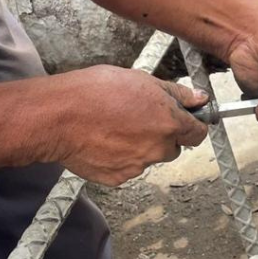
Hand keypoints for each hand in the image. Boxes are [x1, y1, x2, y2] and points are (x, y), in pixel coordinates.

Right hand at [42, 66, 208, 185]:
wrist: (58, 117)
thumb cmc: (95, 92)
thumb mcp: (141, 80)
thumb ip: (175, 93)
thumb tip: (199, 99)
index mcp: (169, 123)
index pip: (198, 133)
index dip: (192, 124)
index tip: (184, 119)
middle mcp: (158, 149)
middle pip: (173, 147)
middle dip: (162, 135)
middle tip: (138, 118)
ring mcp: (138, 166)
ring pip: (148, 157)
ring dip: (139, 146)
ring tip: (114, 127)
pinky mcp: (118, 178)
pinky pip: (127, 168)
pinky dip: (119, 157)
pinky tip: (103, 141)